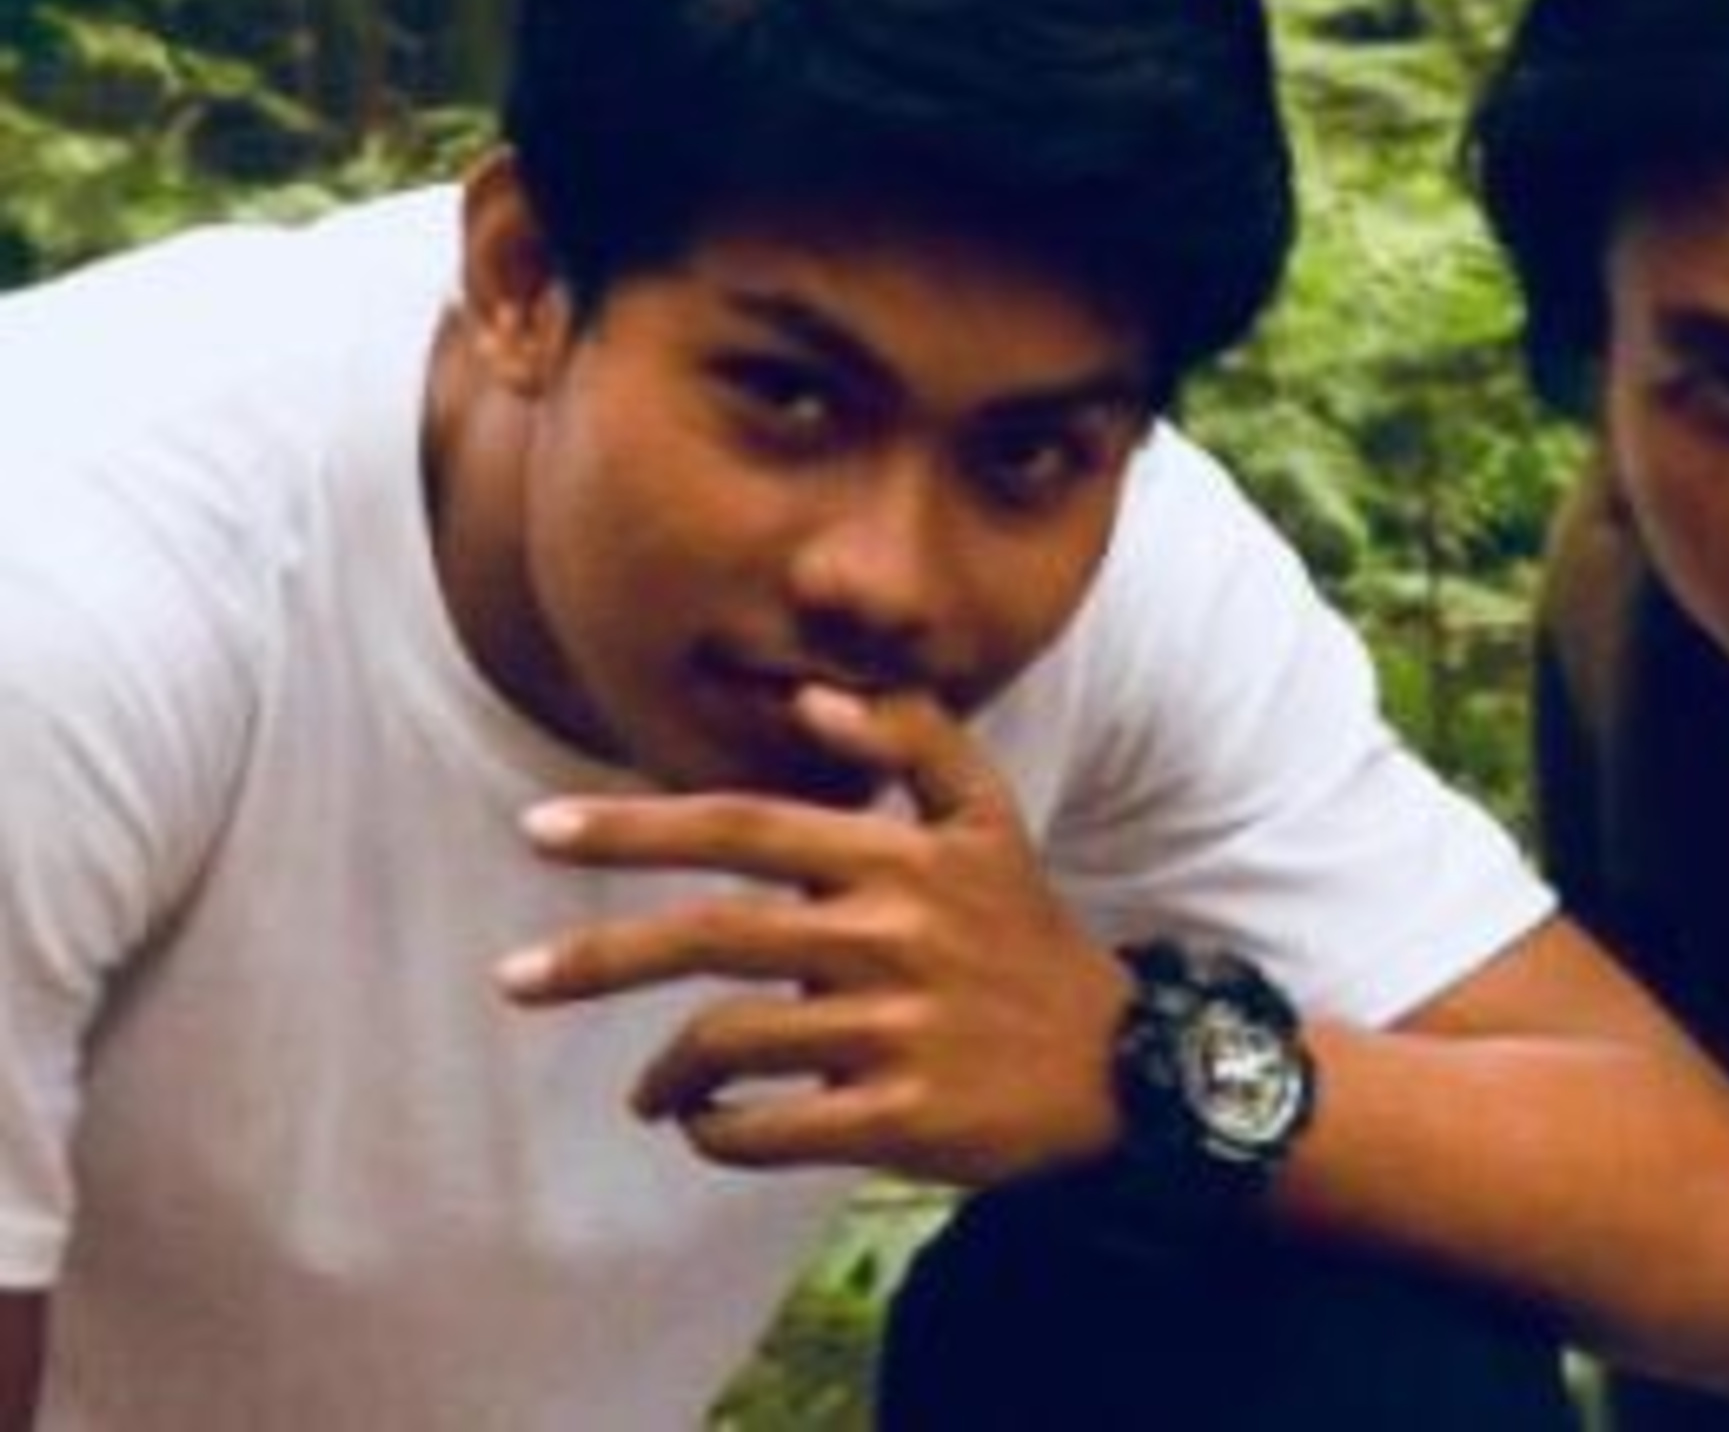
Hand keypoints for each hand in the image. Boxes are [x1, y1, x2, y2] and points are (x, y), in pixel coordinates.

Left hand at [496, 686, 1132, 1185]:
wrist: (1114, 1061)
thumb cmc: (1024, 930)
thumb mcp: (989, 815)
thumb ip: (913, 739)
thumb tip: (810, 698)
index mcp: (898, 856)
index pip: (744, 826)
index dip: (637, 825)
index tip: (541, 827)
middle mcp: (891, 934)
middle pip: (713, 934)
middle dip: (597, 955)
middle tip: (512, 977)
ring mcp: (894, 1028)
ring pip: (732, 1041)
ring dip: (665, 1073)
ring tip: (650, 1092)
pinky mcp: (900, 1117)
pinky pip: (771, 1131)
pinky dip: (719, 1134)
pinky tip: (708, 1127)